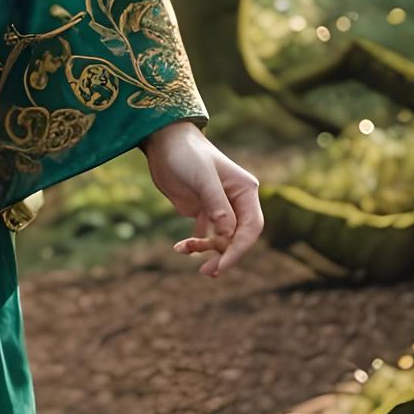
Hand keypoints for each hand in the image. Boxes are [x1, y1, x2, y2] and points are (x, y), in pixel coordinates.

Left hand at [143, 120, 262, 278]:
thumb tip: (228, 233)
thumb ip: (216, 204)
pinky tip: (180, 248)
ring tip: (183, 250)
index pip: (251, 228)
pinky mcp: (202, 209)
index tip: (222, 266)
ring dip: (207, 250)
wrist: (162, 140)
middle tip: (207, 273)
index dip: (239, 250)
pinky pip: (205, 234)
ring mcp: (219, 206)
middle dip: (224, 256)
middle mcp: (236, 201)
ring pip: (222, 239)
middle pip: (238, 238)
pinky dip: (195, 244)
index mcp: (245, 191)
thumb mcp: (202, 177)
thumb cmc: (185, 153)